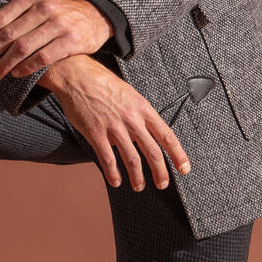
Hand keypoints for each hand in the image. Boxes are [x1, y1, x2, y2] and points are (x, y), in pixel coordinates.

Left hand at [0, 0, 112, 79]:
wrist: (96, 17)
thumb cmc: (58, 9)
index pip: (1, 17)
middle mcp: (44, 8)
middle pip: (9, 35)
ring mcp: (58, 24)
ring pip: (23, 47)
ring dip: (5, 64)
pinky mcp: (70, 41)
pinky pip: (42, 57)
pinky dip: (26, 68)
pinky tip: (16, 74)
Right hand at [43, 56, 190, 192]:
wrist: (77, 75)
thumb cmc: (103, 83)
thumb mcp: (130, 94)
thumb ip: (139, 115)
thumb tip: (145, 135)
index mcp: (143, 108)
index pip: (167, 136)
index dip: (178, 155)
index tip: (184, 169)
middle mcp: (132, 119)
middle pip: (153, 152)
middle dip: (161, 172)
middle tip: (162, 184)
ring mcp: (113, 127)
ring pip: (132, 159)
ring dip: (138, 177)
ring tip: (139, 186)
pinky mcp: (95, 133)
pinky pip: (108, 159)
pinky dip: (113, 174)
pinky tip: (116, 181)